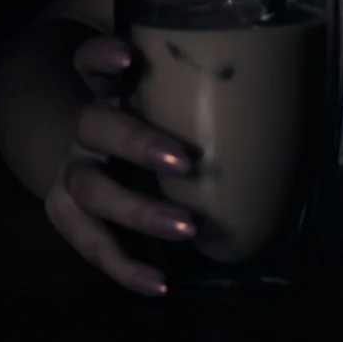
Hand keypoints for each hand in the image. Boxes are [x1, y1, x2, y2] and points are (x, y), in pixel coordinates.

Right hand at [43, 35, 200, 296]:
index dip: (103, 57)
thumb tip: (273, 63)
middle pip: (95, 128)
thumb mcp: (157, 89)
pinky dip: (126, 268)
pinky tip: (161, 284)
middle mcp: (83, 130)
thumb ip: (192, 75)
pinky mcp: (68, 220)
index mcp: (102, 88)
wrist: (80, 150)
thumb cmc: (142, 114)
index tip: (130, 57)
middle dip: (137, 144)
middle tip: (186, 159)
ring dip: (138, 212)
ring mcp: (70, 176)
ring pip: (91, 194)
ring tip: (186, 229)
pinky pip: (94, 247)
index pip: (90, 60)